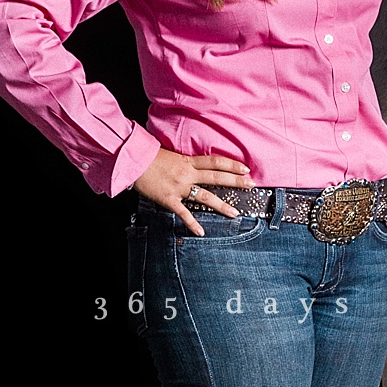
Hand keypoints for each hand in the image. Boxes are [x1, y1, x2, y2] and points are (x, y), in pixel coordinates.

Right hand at [134, 148, 254, 236]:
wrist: (134, 162)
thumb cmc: (152, 157)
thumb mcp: (174, 155)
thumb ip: (188, 162)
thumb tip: (200, 166)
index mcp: (189, 161)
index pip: (215, 162)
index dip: (232, 165)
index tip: (246, 168)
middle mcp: (187, 174)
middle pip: (216, 177)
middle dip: (236, 181)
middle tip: (252, 185)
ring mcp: (179, 187)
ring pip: (205, 196)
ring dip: (221, 205)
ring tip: (235, 213)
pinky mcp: (169, 199)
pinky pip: (183, 213)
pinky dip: (193, 223)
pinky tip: (201, 232)